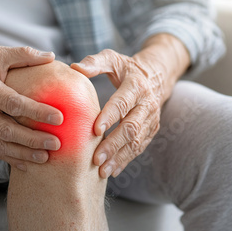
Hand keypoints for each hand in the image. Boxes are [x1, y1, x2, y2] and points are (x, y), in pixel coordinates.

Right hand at [0, 46, 63, 170]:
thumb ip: (24, 55)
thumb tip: (51, 56)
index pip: (14, 103)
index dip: (37, 111)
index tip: (59, 117)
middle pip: (8, 130)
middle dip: (33, 139)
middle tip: (57, 143)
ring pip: (2, 146)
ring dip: (25, 153)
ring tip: (47, 157)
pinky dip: (13, 160)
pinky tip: (31, 165)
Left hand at [71, 49, 165, 177]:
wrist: (156, 76)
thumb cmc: (127, 68)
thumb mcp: (113, 59)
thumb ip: (95, 62)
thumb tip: (75, 68)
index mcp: (136, 86)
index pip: (122, 103)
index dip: (110, 117)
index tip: (95, 130)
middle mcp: (147, 104)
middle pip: (131, 127)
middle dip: (114, 144)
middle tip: (96, 158)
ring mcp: (151, 119)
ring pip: (136, 141)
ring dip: (120, 157)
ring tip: (103, 170)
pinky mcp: (152, 130)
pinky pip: (140, 147)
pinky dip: (126, 160)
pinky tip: (113, 170)